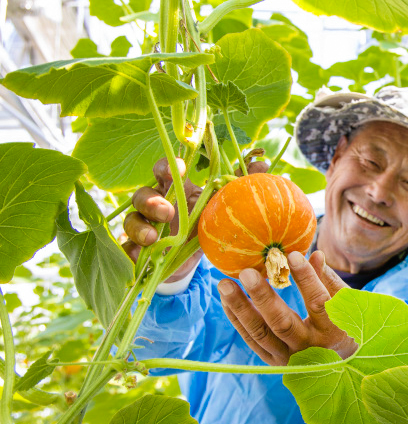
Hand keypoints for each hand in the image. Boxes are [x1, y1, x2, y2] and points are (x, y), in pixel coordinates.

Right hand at [121, 157, 266, 281]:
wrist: (191, 260)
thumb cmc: (205, 224)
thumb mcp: (221, 205)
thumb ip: (239, 184)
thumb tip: (264, 163)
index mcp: (175, 189)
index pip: (164, 170)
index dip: (167, 166)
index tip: (177, 168)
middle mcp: (153, 204)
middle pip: (141, 194)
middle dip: (151, 201)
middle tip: (167, 211)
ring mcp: (142, 226)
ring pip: (130, 220)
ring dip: (140, 227)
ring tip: (154, 237)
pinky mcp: (136, 249)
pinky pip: (127, 248)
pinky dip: (132, 250)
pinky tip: (143, 255)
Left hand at [219, 250, 358, 365]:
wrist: (346, 368)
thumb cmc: (347, 327)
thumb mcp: (347, 305)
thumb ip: (329, 281)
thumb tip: (314, 254)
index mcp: (333, 331)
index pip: (319, 303)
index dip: (306, 279)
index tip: (292, 255)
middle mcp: (310, 348)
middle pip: (282, 323)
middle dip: (262, 296)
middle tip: (246, 272)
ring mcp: (289, 357)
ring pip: (260, 333)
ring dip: (240, 308)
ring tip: (225, 284)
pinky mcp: (274, 362)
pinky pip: (252, 340)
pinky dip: (237, 319)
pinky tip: (227, 300)